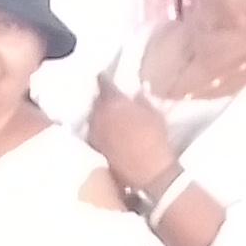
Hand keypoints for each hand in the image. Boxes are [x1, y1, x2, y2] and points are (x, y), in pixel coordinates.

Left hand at [83, 79, 172, 193]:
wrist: (146, 169)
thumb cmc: (152, 137)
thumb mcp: (153, 113)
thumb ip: (141, 100)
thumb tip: (136, 93)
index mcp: (112, 101)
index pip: (103, 82)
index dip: (104, 78)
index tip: (105, 76)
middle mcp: (97, 114)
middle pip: (95, 100)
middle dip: (101, 98)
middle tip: (109, 98)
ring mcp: (93, 131)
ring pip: (92, 116)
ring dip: (98, 114)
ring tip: (108, 116)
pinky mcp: (94, 147)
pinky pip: (93, 132)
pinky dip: (98, 129)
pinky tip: (107, 132)